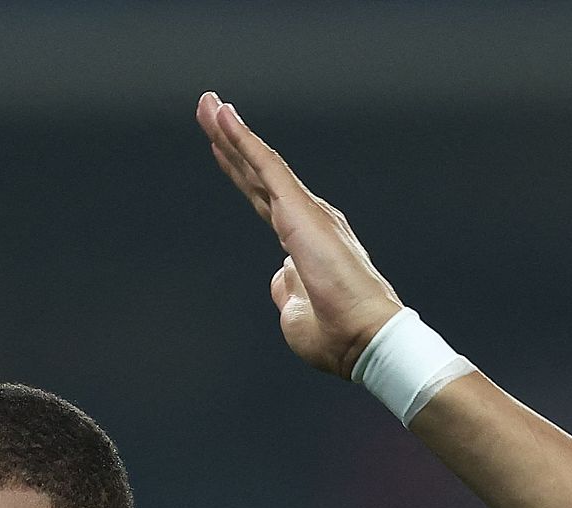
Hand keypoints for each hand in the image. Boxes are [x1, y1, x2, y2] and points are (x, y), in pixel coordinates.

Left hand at [196, 92, 401, 379]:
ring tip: (207, 104)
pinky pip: (267, 168)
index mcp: (304, 243)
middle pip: (257, 174)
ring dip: (231, 133)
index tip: (218, 147)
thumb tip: (280, 275)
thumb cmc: (337, 338)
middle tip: (207, 108)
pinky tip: (224, 118)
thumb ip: (286, 290)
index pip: (264, 199)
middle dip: (230, 141)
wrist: (364, 339)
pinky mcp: (301, 211)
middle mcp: (307, 219)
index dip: (240, 172)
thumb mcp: (296, 316)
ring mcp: (305, 212)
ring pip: (260, 164)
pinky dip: (245, 141)